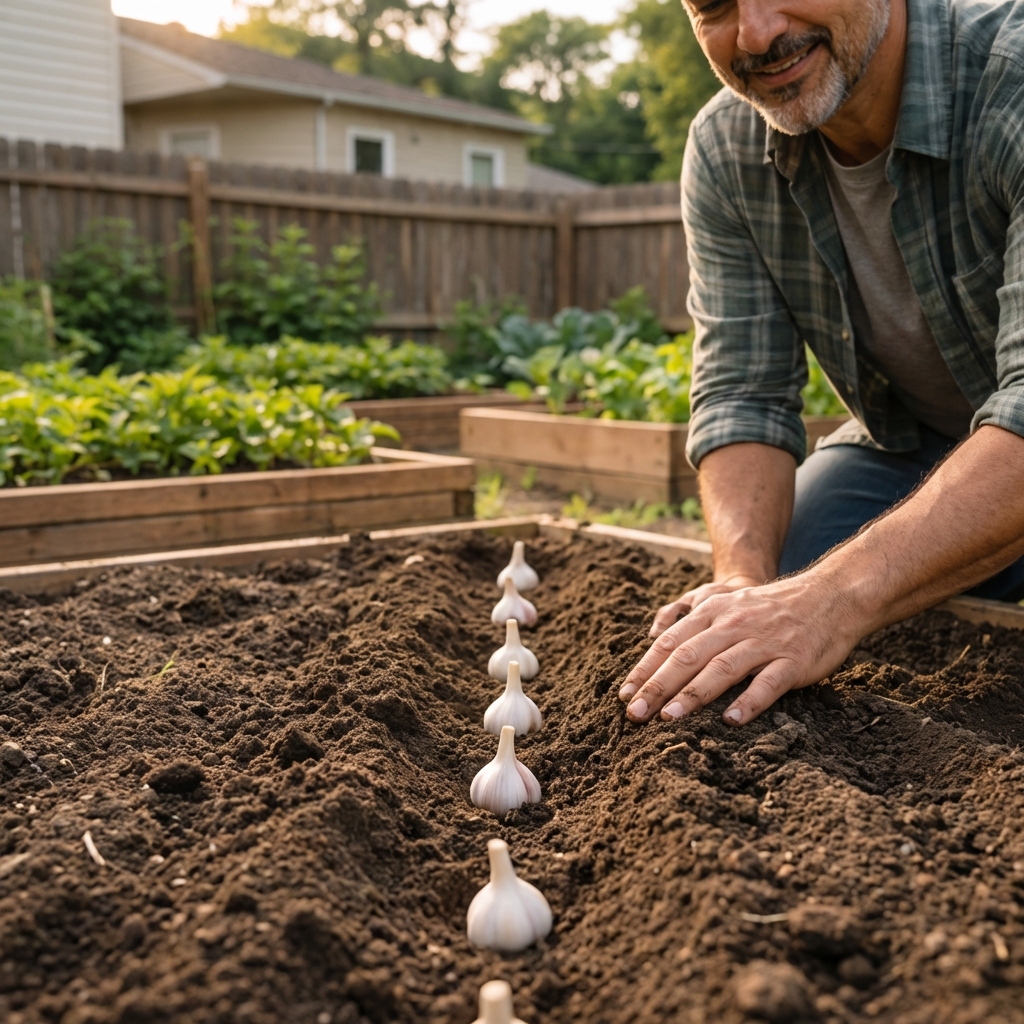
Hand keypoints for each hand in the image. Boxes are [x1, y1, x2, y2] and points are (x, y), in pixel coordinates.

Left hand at [618, 573, 861, 726]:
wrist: (830, 596)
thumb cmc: (772, 608)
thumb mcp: (729, 603)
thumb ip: (695, 621)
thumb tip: (656, 639)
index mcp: (714, 613)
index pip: (670, 643)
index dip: (645, 669)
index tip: (624, 695)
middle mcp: (734, 625)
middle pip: (688, 656)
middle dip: (658, 686)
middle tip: (635, 714)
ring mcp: (764, 643)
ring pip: (722, 668)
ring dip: (693, 694)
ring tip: (669, 718)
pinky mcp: (793, 661)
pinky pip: (768, 683)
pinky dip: (749, 702)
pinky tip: (731, 720)